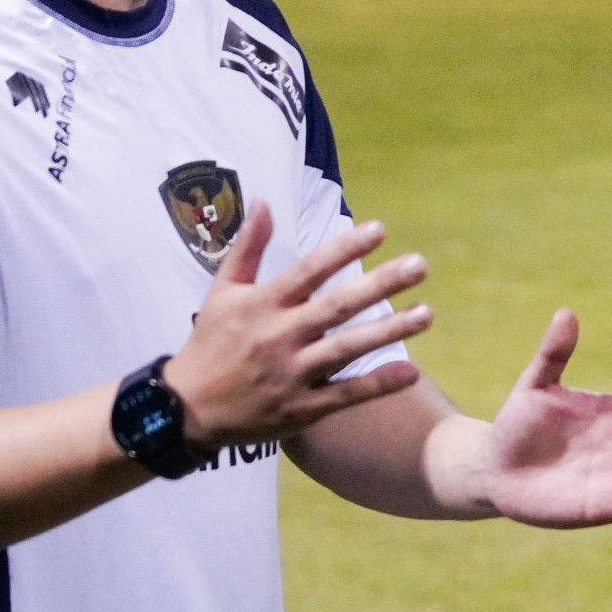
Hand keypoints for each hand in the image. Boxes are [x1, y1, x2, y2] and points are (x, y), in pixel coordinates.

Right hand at [168, 204, 429, 451]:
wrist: (184, 410)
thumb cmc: (210, 343)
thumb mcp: (222, 292)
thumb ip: (247, 247)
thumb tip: (262, 201)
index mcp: (262, 305)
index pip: (310, 271)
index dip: (344, 250)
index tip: (380, 229)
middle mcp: (279, 337)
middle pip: (336, 307)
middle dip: (380, 285)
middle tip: (420, 265)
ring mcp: (291, 374)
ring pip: (347, 349)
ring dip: (390, 331)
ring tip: (427, 313)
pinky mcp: (300, 409)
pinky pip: (345, 395)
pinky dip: (378, 385)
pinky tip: (412, 371)